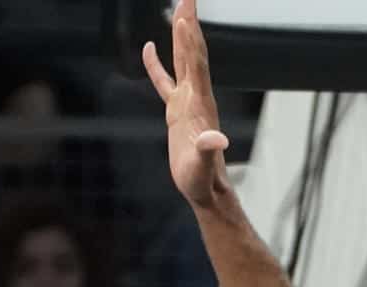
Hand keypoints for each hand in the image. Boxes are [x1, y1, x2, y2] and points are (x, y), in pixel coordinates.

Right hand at [143, 0, 232, 210]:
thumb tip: (217, 139)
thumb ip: (209, 151)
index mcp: (199, 104)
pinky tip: (150, 48)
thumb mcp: (202, 166)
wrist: (205, 189)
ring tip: (178, 8)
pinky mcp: (177, 111)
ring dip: (181, 34)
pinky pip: (165, 80)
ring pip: (183, 60)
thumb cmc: (203, 180)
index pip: (194, 66)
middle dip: (189, 24)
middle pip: (192, 52)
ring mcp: (187, 101)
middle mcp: (196, 97)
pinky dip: (157, 64)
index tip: (183, 17)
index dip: (188, 42)